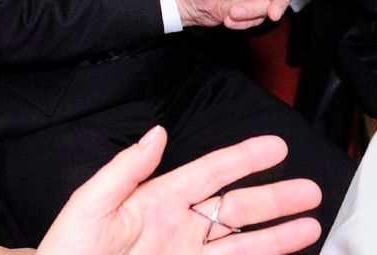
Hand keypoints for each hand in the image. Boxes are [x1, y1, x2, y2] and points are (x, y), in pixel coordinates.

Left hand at [38, 128, 321, 254]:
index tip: (274, 145)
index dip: (243, 158)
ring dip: (277, 236)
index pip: (209, 172)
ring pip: (241, 243)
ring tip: (310, 226)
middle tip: (310, 189)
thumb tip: (157, 134)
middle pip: (236, 208)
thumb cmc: (66, 249)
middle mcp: (178, 227)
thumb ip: (126, 169)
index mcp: (157, 199)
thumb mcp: (90, 203)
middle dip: (275, 199)